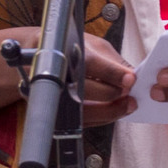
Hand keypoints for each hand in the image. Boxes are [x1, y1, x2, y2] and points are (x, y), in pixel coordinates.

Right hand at [6, 26, 135, 127]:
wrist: (36, 57)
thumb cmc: (70, 48)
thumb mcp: (94, 46)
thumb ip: (113, 61)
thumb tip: (132, 77)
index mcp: (63, 51)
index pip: (89, 64)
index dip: (112, 73)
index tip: (131, 80)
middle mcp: (53, 74)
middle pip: (85, 90)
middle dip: (112, 94)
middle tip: (130, 92)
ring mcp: (50, 95)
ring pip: (81, 112)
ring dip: (110, 111)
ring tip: (127, 105)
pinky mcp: (52, 112)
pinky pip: (80, 121)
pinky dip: (101, 118)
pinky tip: (114, 110)